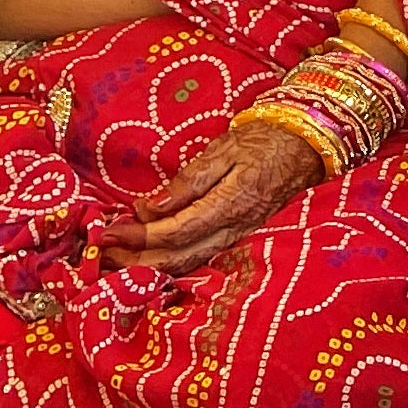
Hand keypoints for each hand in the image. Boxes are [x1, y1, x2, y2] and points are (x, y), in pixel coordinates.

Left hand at [97, 116, 320, 270]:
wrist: (306, 146)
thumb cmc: (263, 141)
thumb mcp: (224, 149)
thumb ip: (189, 180)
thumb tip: (151, 207)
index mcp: (230, 204)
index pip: (175, 232)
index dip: (138, 237)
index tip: (107, 232)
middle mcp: (234, 229)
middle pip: (177, 259)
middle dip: (135, 260)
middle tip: (101, 252)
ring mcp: (238, 238)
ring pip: (188, 265)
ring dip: (148, 266)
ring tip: (116, 258)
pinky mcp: (237, 237)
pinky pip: (199, 258)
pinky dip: (169, 262)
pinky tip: (149, 256)